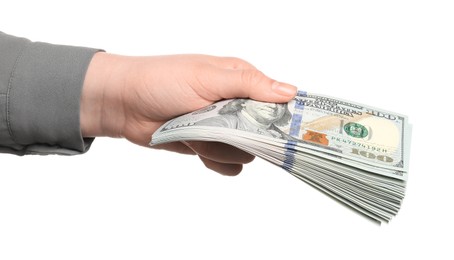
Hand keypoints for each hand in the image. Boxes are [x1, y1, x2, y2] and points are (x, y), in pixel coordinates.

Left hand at [80, 53, 296, 174]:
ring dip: (222, 148)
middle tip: (222, 127)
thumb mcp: (208, 77)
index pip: (277, 102)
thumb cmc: (163, 80)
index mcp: (241, 80)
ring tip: (197, 132)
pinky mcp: (208, 146)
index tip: (282, 131)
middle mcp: (235, 105)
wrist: (125, 104)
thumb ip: (249, 85)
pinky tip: (198, 149)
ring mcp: (222, 128)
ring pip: (245, 153)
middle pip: (263, 134)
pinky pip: (228, 165)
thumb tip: (290, 91)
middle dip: (245, 137)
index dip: (282, 118)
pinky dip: (215, 162)